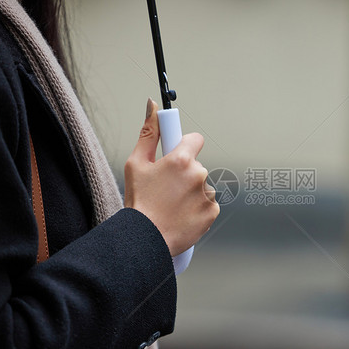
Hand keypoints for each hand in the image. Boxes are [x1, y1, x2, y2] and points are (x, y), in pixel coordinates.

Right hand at [124, 99, 219, 256]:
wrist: (144, 240)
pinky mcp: (212, 212)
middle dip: (184, 174)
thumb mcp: (136, 164)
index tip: (177, 155)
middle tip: (166, 189)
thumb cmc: (139, 203)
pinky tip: (181, 215)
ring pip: (202, 186)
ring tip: (172, 206)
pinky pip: (208, 204)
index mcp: (181, 160)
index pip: (195, 139)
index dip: (185, 146)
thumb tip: (152, 107)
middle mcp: (198, 175)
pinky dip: (198, 209)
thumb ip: (148, 133)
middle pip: (196, 166)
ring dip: (191, 193)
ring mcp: (207, 194)